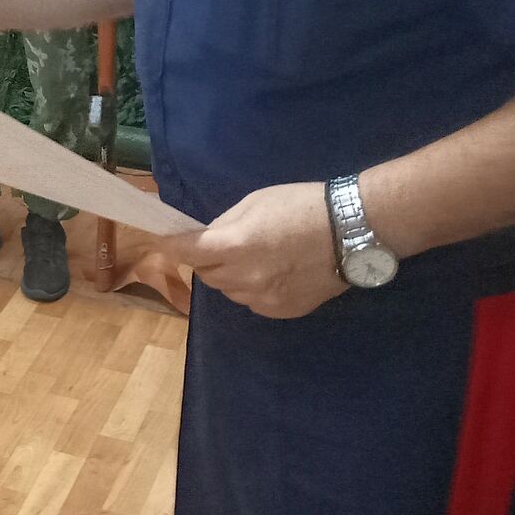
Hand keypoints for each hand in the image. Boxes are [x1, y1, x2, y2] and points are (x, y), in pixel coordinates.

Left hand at [172, 181, 346, 319]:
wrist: (352, 231)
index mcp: (235, 246)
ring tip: (256, 258)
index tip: (163, 241)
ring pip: (230, 292)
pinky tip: (275, 273)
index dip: (171, 245)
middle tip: (223, 246)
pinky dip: (253, 290)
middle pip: (207, 275)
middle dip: (207, 260)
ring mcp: (264, 300)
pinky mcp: (282, 312)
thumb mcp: (255, 203)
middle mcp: (245, 279)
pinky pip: (253, 303)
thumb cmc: (301, 206)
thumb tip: (206, 239)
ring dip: (231, 277)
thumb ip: (225, 225)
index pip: (186, 252)